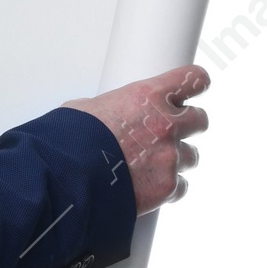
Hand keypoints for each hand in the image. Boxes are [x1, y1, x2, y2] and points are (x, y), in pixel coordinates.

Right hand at [65, 65, 210, 215]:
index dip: (196, 84)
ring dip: (175, 159)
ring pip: (191, 156)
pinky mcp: (167, 187)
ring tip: (149, 165)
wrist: (66, 177)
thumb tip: (103, 114)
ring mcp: (169, 157)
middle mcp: (166, 124)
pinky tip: (147, 187)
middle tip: (169, 132)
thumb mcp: (85, 109)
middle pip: (200, 119)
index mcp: (147, 96)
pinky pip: (180, 187)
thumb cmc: (68, 141)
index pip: (192, 79)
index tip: (195, 88)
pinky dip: (168, 188)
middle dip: (187, 126)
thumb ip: (109, 108)